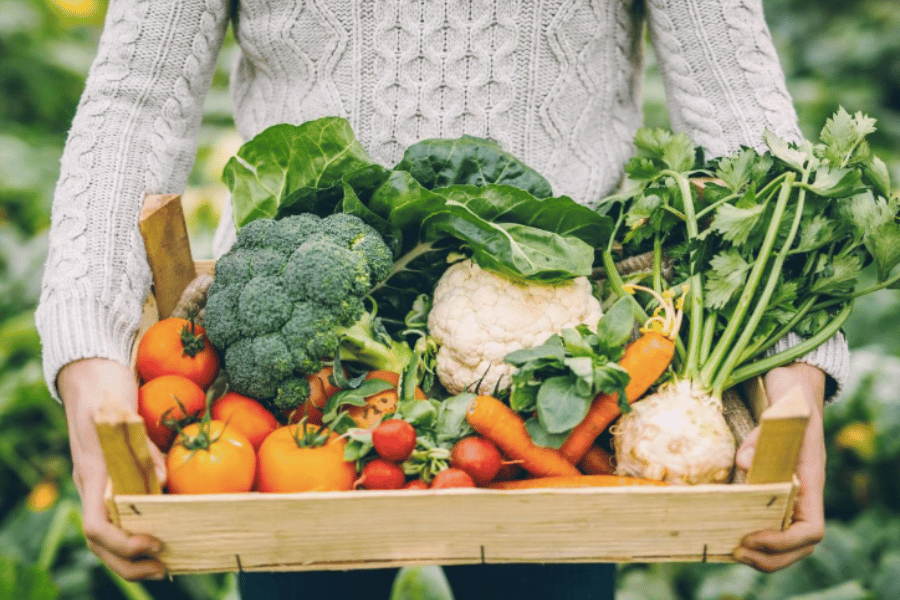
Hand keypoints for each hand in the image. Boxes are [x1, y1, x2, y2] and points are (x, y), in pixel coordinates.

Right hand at [58, 358, 167, 579]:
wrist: (91, 372)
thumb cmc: (105, 388)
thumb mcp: (122, 411)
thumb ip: (140, 444)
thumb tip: (163, 481)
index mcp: (93, 474)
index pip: (97, 526)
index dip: (123, 543)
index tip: (153, 544)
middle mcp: (94, 486)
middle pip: (102, 542)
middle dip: (130, 563)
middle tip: (166, 569)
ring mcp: (102, 483)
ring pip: (110, 534)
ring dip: (134, 556)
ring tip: (168, 564)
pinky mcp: (115, 477)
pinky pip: (123, 515)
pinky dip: (139, 531)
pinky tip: (167, 533)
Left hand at [732, 362, 826, 571]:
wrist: (793, 385)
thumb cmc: (792, 398)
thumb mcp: (783, 411)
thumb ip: (765, 436)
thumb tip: (743, 464)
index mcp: (811, 480)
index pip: (811, 528)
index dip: (784, 541)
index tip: (753, 537)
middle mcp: (803, 492)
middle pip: (799, 545)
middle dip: (771, 557)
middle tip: (736, 552)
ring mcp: (789, 491)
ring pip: (785, 538)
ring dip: (762, 553)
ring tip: (731, 550)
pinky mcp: (772, 485)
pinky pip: (768, 521)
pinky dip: (752, 535)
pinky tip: (726, 533)